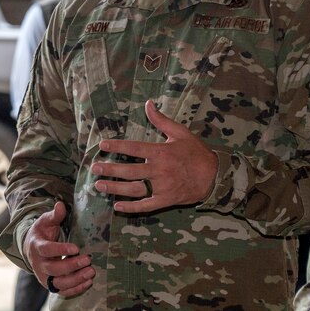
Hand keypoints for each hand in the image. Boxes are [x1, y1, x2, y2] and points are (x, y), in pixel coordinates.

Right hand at [23, 201, 93, 297]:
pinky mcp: (51, 285)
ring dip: (76, 280)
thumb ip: (54, 215)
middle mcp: (39, 264)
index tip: (76, 248)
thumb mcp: (45, 221)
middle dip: (72, 266)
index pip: (47, 250)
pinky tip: (88, 281)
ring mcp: (44, 277)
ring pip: (59, 283)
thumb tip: (60, 205)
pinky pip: (62, 291)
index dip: (61, 250)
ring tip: (91, 272)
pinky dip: (75, 289)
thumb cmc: (42, 233)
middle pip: (54, 269)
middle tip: (88, 259)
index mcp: (36, 246)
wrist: (32, 249)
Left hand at [92, 99, 217, 213]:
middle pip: (130, 170)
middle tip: (94, 168)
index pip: (134, 148)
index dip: (117, 147)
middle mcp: (159, 170)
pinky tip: (117, 206)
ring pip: (134, 188)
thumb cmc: (196, 153)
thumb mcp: (180, 133)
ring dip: (115, 188)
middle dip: (110, 169)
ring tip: (99, 185)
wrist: (215, 176)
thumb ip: (161, 120)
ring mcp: (162, 187)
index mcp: (161, 152)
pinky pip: (146, 205)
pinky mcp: (166, 200)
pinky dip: (131, 207)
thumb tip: (148, 103)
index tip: (102, 146)